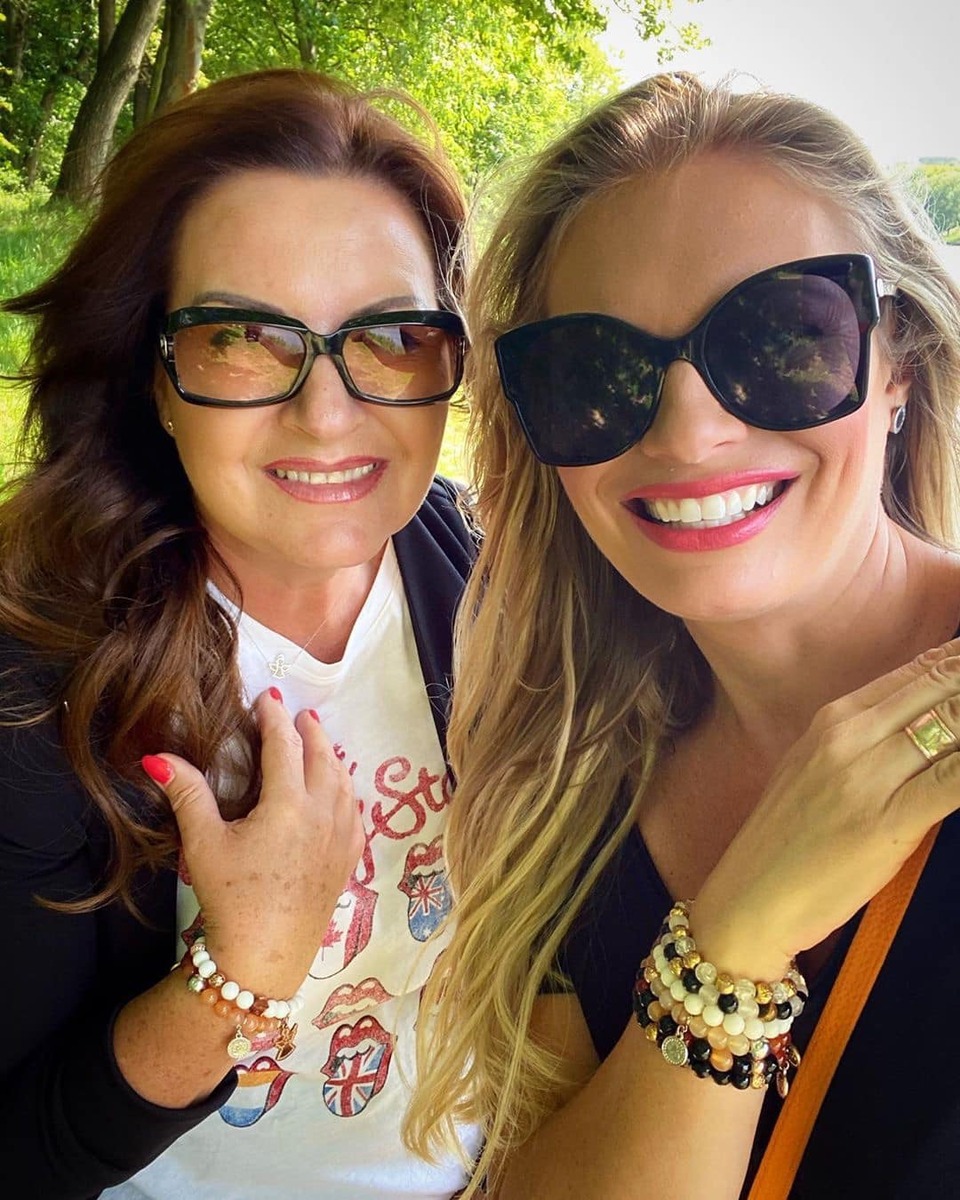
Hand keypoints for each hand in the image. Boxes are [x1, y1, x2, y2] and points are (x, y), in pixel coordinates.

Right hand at [142, 689, 364, 996]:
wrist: (264, 957)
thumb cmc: (231, 899)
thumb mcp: (204, 844)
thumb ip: (187, 794)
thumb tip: (158, 756)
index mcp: (288, 804)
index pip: (284, 745)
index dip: (274, 718)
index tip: (266, 698)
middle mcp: (323, 814)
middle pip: (322, 757)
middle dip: (309, 731)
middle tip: (299, 714)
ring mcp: (341, 837)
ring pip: (344, 782)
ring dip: (331, 757)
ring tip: (319, 744)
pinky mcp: (347, 860)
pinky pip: (355, 811)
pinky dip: (347, 790)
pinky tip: (340, 790)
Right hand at [694, 640, 959, 978]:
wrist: (750, 897)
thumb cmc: (790, 841)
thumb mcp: (818, 772)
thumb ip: (872, 741)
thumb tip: (935, 721)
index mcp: (835, 718)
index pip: (922, 669)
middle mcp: (849, 736)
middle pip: (943, 687)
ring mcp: (865, 777)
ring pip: (955, 724)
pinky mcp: (884, 822)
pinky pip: (954, 779)